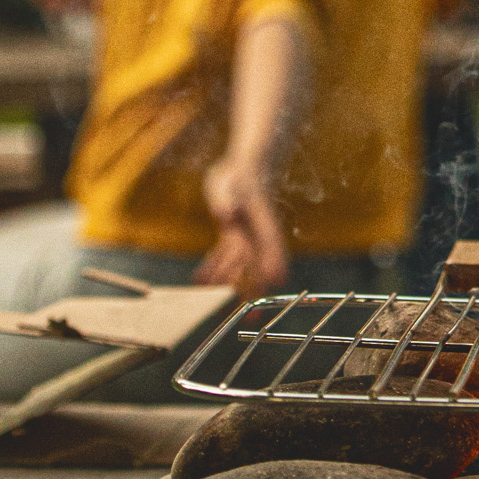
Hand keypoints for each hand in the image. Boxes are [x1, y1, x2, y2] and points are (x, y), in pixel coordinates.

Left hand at [196, 158, 289, 294]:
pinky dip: (216, 269)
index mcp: (260, 220)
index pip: (270, 245)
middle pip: (256, 264)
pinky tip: (202, 280)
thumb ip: (225, 198)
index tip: (277, 282)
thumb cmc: (239, 171)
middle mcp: (255, 233)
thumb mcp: (228, 182)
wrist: (246, 164)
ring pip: (241, 265)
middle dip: (254, 290)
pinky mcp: (232, 234)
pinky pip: (225, 256)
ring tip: (223, 307)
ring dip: (234, 286)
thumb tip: (224, 215)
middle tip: (253, 315)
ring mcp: (245, 235)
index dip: (274, 263)